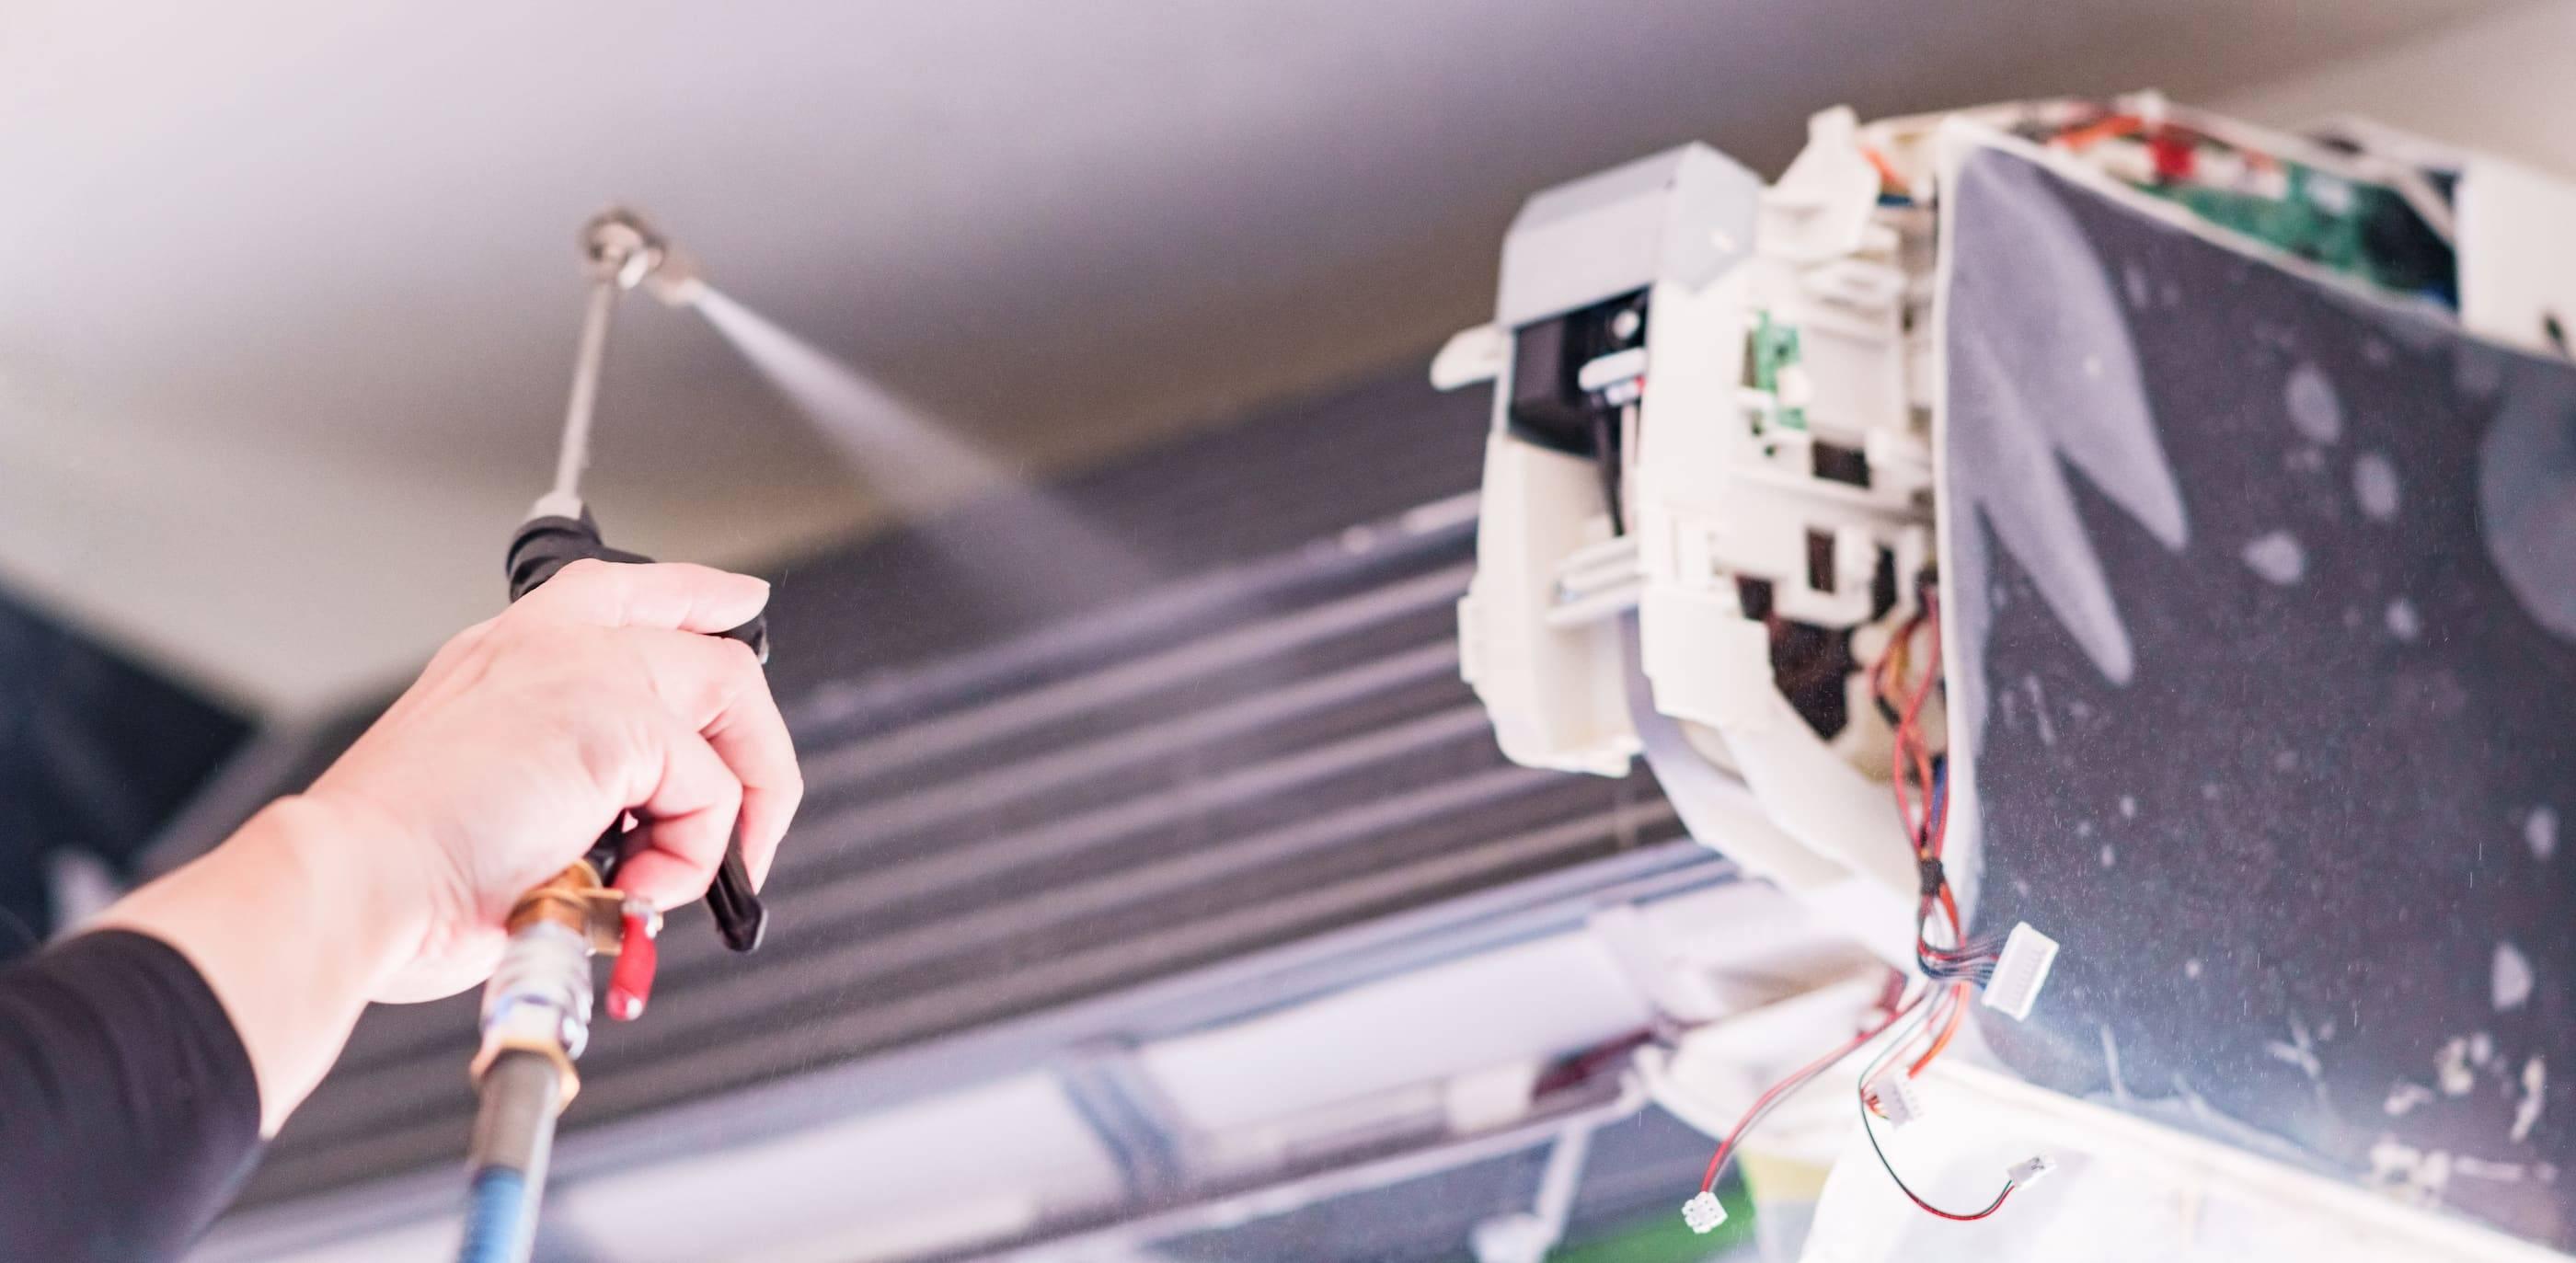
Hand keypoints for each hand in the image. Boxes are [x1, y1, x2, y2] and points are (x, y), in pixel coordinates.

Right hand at [305, 559, 803, 1002]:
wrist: (353, 883)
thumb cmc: (396, 875)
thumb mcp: (488, 803)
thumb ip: (564, 790)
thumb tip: (631, 846)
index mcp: (503, 658)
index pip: (619, 592)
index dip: (696, 595)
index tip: (743, 599)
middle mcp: (545, 644)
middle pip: (710, 649)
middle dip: (756, 745)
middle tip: (749, 835)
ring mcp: (585, 669)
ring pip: (731, 703)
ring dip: (733, 808)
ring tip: (671, 879)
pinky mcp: (614, 718)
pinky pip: (713, 791)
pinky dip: (691, 860)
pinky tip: (629, 890)